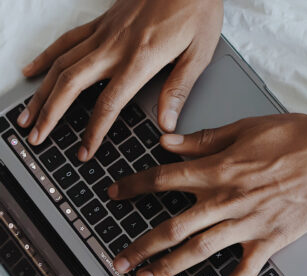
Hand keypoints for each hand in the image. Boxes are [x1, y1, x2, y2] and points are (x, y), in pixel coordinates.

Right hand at [17, 0, 222, 160]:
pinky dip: (46, 56)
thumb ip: (179, 89)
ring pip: (62, 63)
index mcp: (141, 59)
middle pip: (72, 84)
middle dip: (50, 114)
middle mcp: (115, 46)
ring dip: (41, 91)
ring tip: (27, 115)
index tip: (84, 151)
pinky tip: (32, 70)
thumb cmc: (197, 10)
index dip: (94, 131)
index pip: (109, 103)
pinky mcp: (102, 21)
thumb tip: (167, 124)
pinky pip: (66, 40)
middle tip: (36, 137)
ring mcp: (104, 32)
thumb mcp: (200, 53)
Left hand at [109, 111, 306, 275]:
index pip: (163, 179)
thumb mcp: (245, 127)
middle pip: (172, 226)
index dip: (133, 186)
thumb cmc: (296, 137)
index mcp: (218, 169)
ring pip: (199, 251)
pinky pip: (244, 272)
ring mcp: (248, 224)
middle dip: (140, 245)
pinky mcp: (270, 241)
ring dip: (168, 267)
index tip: (114, 193)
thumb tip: (165, 142)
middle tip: (118, 261)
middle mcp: (226, 200)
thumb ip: (203, 139)